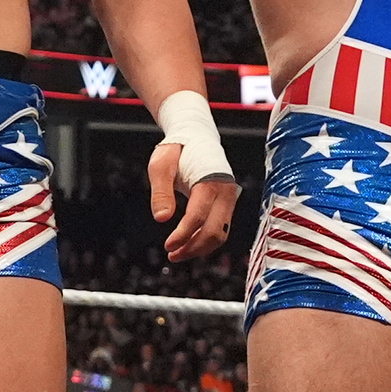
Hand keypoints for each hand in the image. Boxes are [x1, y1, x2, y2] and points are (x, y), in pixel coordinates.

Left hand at [147, 139, 240, 265]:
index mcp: (209, 181)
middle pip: (214, 231)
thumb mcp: (161, 166)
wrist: (196, 137)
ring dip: (200, 248)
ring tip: (178, 253)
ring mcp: (229, 198)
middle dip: (192, 248)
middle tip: (172, 254)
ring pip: (220, 234)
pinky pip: (221, 228)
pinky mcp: (227, 204)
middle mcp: (225, 192)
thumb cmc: (176, 151)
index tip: (168, 246)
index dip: (183, 235)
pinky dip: (206, 240)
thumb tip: (161, 219)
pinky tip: (188, 244)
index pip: (198, 216)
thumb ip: (161, 192)